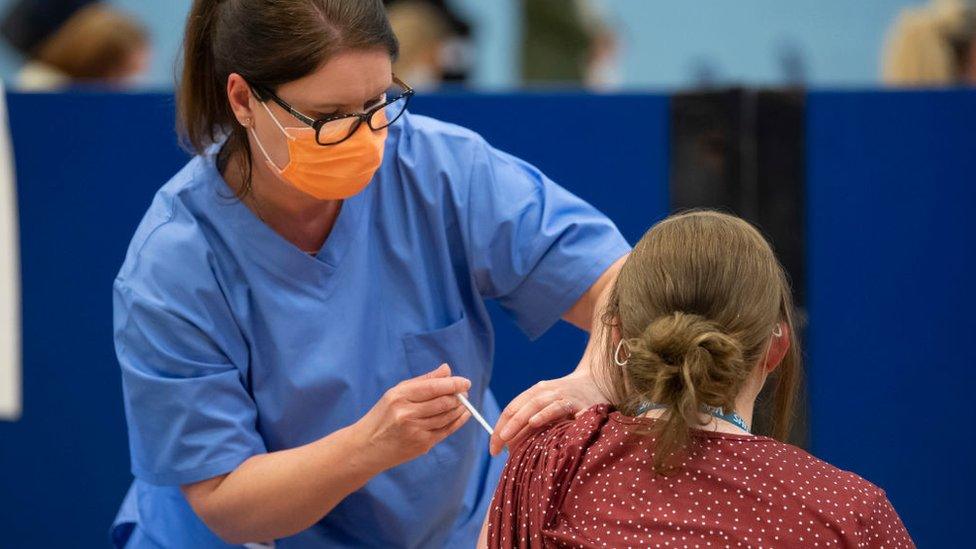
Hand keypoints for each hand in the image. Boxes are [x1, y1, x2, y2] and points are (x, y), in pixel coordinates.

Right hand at [354, 364, 470, 469]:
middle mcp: (406, 414)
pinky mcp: (421, 445)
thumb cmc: (382, 416)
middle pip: (443, 402)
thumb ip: (423, 381)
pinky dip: (458, 421)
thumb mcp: (396, 393)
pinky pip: (446, 431)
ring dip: (460, 408)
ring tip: (463, 402)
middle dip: (458, 396)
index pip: (433, 387)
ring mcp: (415, 431)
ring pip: (446, 417)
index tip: (465, 382)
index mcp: (399, 397)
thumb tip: (447, 369)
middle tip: (464, 392)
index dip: (453, 384)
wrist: (366, 447)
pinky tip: (464, 414)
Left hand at [489, 370, 607, 455]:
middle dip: (504, 427)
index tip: (492, 448)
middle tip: (495, 446)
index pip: (511, 409)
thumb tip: (512, 447)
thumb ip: (534, 423)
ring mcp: (562, 394)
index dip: (499, 427)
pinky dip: (545, 413)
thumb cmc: (572, 400)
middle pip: (519, 407)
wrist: (599, 381)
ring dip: (519, 420)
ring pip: (536, 404)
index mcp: (536, 392)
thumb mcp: (550, 409)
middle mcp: (546, 391)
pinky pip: (559, 406)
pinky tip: (535, 422)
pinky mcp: (578, 402)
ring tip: (506, 436)